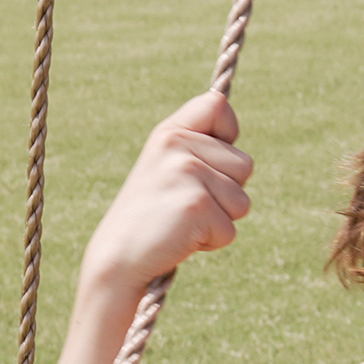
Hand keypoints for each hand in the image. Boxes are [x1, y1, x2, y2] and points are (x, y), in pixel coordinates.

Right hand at [80, 91, 251, 292]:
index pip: (218, 106)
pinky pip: (230, 229)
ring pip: (242, 201)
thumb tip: (233, 128)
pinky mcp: (197, 205)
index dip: (227, 133)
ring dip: (219, 219)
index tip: (207, 162)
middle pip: (245, 165)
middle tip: (185, 204)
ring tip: (183, 221)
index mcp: (170, 132)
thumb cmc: (150, 215)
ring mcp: (187, 173)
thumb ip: (198, 145)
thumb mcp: (167, 167)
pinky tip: (180, 238)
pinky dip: (211, 242)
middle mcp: (178, 145)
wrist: (118, 256)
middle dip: (225, 193)